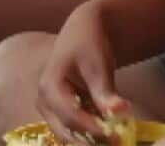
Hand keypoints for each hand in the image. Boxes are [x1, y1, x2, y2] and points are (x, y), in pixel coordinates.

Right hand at [37, 4, 128, 143]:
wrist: (84, 30)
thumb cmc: (88, 43)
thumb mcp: (97, 66)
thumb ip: (104, 91)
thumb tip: (119, 112)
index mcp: (49, 87)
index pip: (70, 116)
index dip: (92, 128)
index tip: (115, 135)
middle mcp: (44, 101)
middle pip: (64, 131)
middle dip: (89, 140)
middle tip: (116, 141)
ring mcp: (50, 108)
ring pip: (68, 133)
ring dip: (90, 139)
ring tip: (113, 138)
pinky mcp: (60, 111)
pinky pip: (73, 128)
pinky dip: (90, 132)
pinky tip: (109, 131)